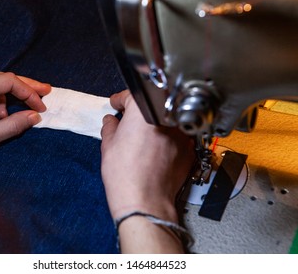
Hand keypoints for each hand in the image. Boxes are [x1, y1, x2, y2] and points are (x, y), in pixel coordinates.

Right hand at [100, 90, 194, 252]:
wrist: (145, 201)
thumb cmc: (126, 177)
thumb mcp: (108, 147)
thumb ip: (110, 127)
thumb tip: (111, 121)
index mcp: (144, 112)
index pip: (130, 95)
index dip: (119, 99)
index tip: (116, 103)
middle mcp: (166, 119)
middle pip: (150, 107)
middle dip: (136, 112)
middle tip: (125, 121)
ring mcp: (180, 134)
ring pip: (164, 121)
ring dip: (153, 125)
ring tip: (140, 140)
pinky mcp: (189, 149)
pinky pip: (175, 136)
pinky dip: (165, 139)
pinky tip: (153, 151)